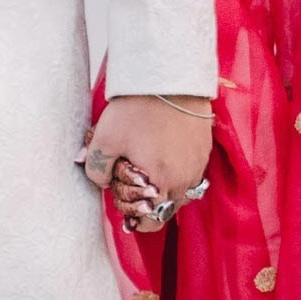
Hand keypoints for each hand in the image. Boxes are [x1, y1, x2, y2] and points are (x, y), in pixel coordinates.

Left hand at [84, 93, 212, 226]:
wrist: (170, 76)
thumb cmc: (138, 109)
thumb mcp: (106, 138)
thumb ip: (96, 167)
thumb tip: (98, 180)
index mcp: (162, 184)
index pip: (152, 223)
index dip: (134, 218)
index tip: (123, 203)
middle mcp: (185, 180)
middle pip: (166, 208)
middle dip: (148, 202)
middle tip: (131, 181)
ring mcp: (198, 164)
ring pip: (180, 191)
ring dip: (163, 186)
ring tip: (146, 164)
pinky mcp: (204, 148)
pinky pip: (190, 172)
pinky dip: (176, 169)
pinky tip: (161, 151)